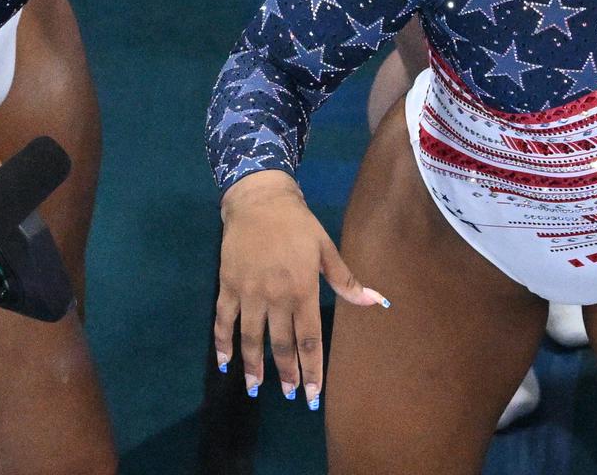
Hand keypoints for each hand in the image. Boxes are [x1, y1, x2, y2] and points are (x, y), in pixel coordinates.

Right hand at [215, 171, 388, 409]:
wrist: (259, 200)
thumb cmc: (298, 224)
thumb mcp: (326, 248)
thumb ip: (346, 280)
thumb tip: (374, 301)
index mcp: (302, 289)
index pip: (309, 338)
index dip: (312, 368)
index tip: (313, 394)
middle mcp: (275, 296)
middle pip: (280, 344)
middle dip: (287, 373)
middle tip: (290, 395)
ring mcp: (249, 293)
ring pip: (251, 338)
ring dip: (253, 366)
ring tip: (256, 388)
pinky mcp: (228, 286)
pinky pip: (223, 320)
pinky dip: (222, 343)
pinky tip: (225, 362)